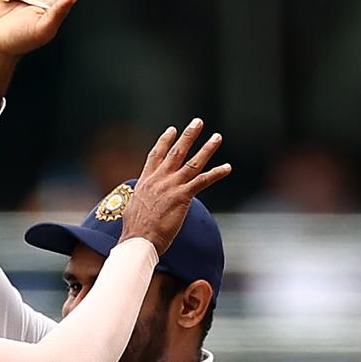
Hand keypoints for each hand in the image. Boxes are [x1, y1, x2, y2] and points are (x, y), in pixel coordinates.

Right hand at [120, 119, 230, 253]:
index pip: (156, 155)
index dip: (165, 141)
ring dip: (206, 148)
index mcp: (146, 181)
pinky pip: (203, 181)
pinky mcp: (182, 196)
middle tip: (198, 122)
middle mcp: (159, 179)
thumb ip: (140, 201)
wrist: (138, 239)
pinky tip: (227, 167)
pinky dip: (216, 173)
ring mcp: (171, 186)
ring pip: (192, 162)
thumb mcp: (133, 209)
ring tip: (217, 137)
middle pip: (176, 152)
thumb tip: (139, 204)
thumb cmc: (135, 231)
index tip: (172, 129)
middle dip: (188, 135)